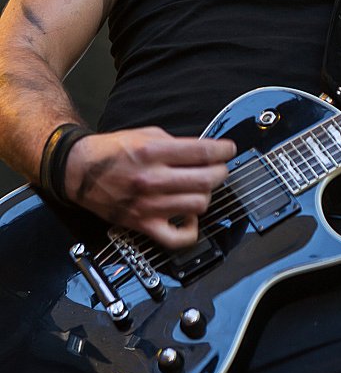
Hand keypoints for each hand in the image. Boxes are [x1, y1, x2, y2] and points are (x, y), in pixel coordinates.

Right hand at [64, 127, 235, 247]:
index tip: (229, 149)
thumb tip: (204, 151)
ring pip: (198, 205)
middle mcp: (152, 179)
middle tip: (219, 168)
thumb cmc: (111, 151)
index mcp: (153, 153)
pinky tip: (189, 216)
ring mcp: (148, 205)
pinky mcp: (142, 224)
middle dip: (221, 171)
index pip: (202, 152)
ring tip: (202, 188)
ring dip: (206, 195)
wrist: (79, 171)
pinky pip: (177, 238)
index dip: (223, 150)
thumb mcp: (145, 134)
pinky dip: (191, 229)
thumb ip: (175, 143)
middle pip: (206, 180)